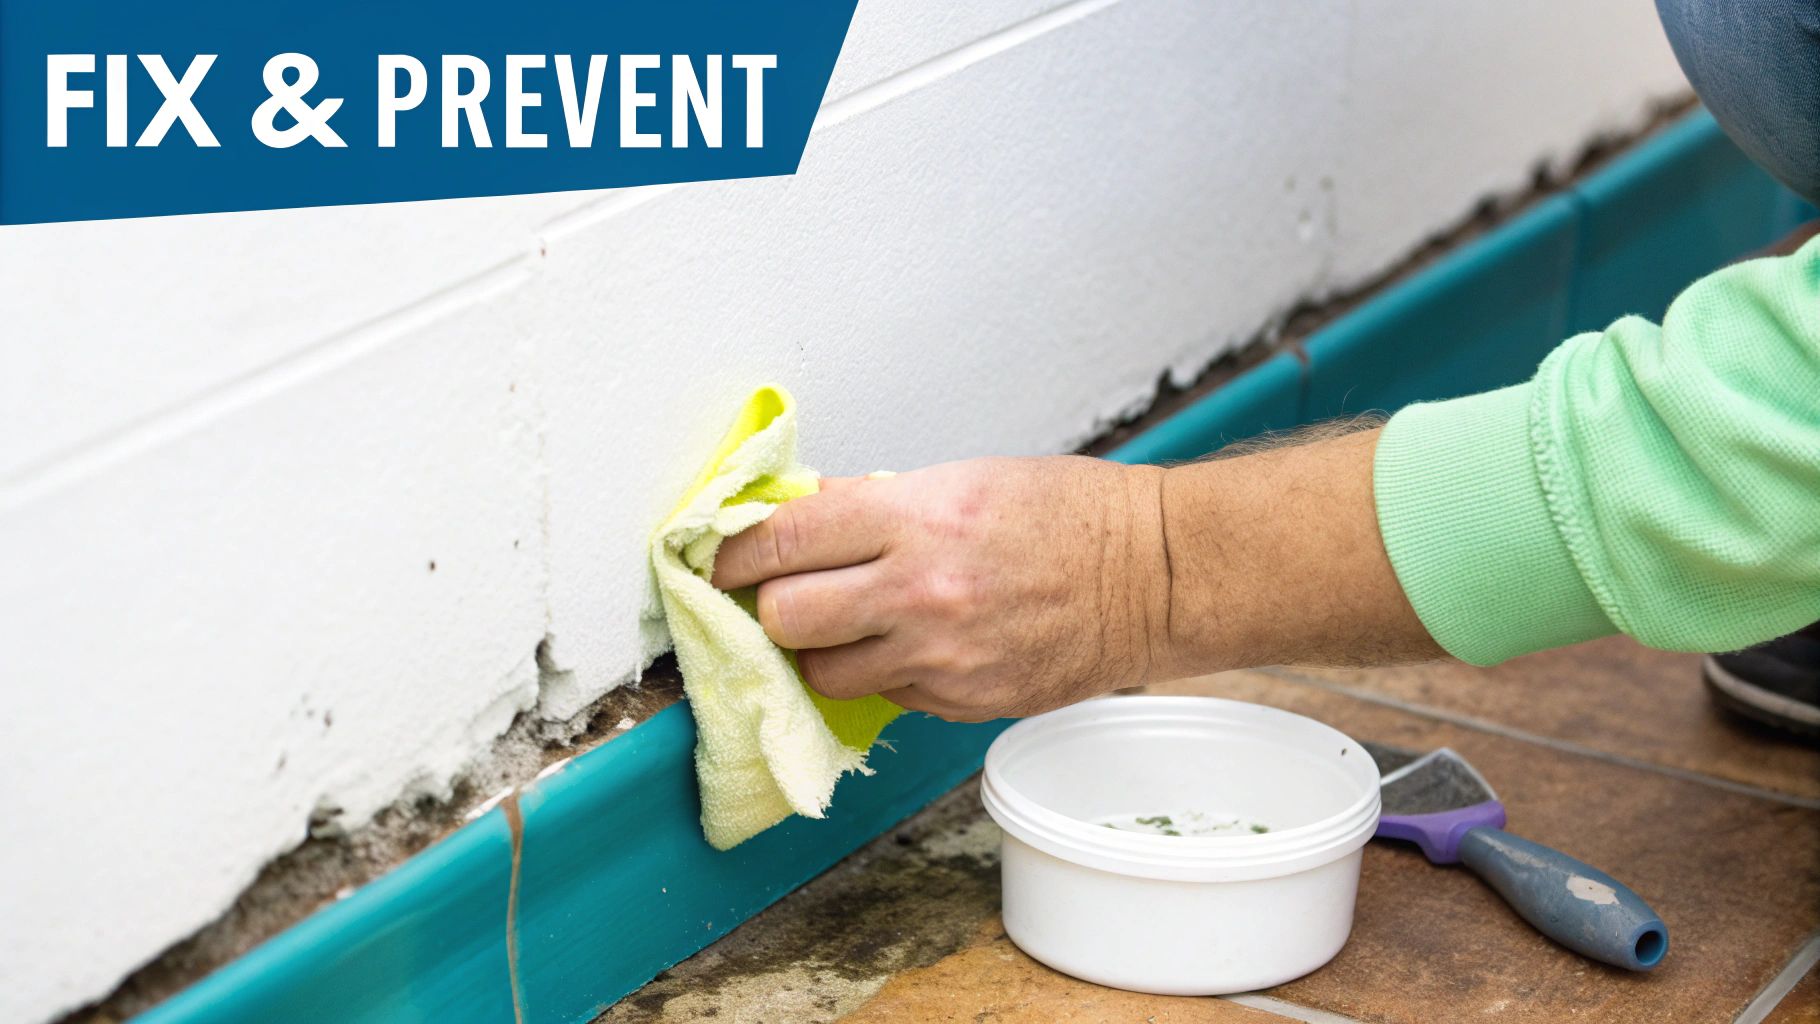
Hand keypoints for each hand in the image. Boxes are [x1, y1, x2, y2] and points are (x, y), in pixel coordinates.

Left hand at [711, 456, 1174, 720]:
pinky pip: (883, 696)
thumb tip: (792, 518)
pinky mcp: (962, 701)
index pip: (780, 541)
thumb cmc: (1066, 513)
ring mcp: (941, 657)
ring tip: (848, 622)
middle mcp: (920, 592)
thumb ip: (870, 505)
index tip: (720, 559)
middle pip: (785, 618)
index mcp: (916, 518)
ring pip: (821, 673)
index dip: (733, 554)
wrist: (1150, 575)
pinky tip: (909, 643)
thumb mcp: (961, 478)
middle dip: (772, 606)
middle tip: (781, 593)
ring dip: (820, 650)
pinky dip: (881, 673)